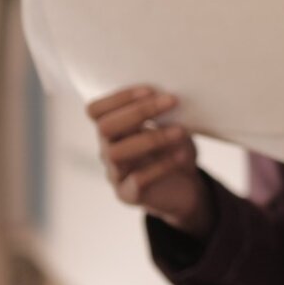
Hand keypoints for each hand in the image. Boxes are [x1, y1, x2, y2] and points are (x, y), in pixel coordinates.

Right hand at [85, 86, 212, 236]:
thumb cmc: (175, 149)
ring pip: (117, 153)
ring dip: (151, 138)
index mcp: (113, 130)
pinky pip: (138, 179)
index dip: (119, 97)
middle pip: (105, 127)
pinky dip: (162, 165)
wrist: (187, 189)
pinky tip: (182, 156)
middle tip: (172, 101)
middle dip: (138, 111)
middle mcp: (107, 150)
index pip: (96, 110)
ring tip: (181, 131)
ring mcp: (115, 174)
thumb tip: (172, 94)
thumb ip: (165, 112)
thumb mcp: (172, 126)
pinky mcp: (129, 195)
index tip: (150, 90)